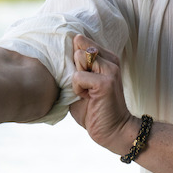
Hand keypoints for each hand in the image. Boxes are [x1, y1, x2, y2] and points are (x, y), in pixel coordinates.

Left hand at [69, 35, 138, 154]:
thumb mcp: (81, 86)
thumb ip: (74, 70)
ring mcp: (110, 70)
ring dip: (76, 77)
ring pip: (79, 56)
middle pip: (78, 47)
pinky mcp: (106, 82)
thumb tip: (59, 57)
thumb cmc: (94, 111)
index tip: (81, 77)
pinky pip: (77, 76)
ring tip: (86, 92)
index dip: (73, 59)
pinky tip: (88, 98)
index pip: (81, 41)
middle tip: (84, 87)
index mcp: (106, 59)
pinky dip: (77, 89)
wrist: (113, 131)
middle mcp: (110, 61)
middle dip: (74, 67)